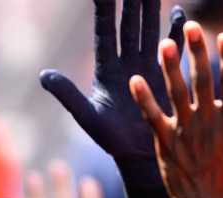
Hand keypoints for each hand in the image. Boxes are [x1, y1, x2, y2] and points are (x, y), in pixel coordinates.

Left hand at [41, 0, 185, 186]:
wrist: (138, 156)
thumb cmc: (110, 139)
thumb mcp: (86, 117)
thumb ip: (67, 95)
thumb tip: (43, 76)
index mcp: (106, 69)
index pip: (105, 31)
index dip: (105, 8)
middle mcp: (126, 62)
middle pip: (129, 23)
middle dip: (131, 0)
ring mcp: (146, 67)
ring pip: (149, 29)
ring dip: (152, 8)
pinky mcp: (165, 76)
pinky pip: (172, 48)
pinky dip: (176, 32)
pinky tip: (180, 13)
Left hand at [130, 23, 222, 197]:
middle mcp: (206, 124)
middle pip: (202, 81)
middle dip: (197, 53)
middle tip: (192, 27)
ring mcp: (184, 134)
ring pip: (176, 94)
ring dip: (170, 68)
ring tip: (164, 44)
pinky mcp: (165, 145)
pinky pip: (152, 118)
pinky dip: (143, 100)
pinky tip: (135, 80)